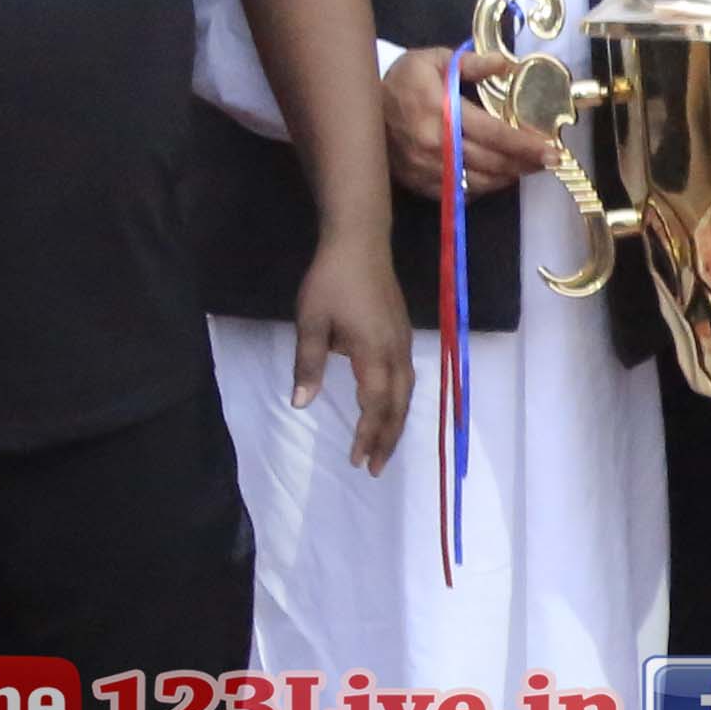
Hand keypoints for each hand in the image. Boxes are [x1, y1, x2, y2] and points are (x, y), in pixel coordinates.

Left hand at [292, 240, 414, 472]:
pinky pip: (409, 378)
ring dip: (397, 422)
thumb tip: (301, 403)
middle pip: (399, 405)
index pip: (376, 404)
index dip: (368, 435)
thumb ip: (309, 364)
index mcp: (372, 352)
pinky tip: (391, 406)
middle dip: (387, 438)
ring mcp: (404, 342)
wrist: (360, 241)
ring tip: (384, 445)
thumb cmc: (331, 280)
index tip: (358, 460)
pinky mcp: (403, 333)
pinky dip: (401, 401)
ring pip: (408, 393)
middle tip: (375, 468)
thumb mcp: (311, 322)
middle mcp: (395, 352)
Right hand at [383, 48, 562, 199]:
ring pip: (479, 182)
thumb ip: (472, 64)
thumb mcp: (434, 59)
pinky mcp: (419, 183)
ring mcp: (426, 168)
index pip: (494, 134)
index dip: (526, 144)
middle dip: (525, 163)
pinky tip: (496, 176)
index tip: (552, 150)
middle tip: (549, 160)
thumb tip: (507, 63)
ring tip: (527, 167)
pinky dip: (482, 187)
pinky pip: (459, 193)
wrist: (359, 105)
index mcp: (442, 112)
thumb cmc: (403, 80)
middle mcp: (435, 145)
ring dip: (508, 177)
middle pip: (492, 162)